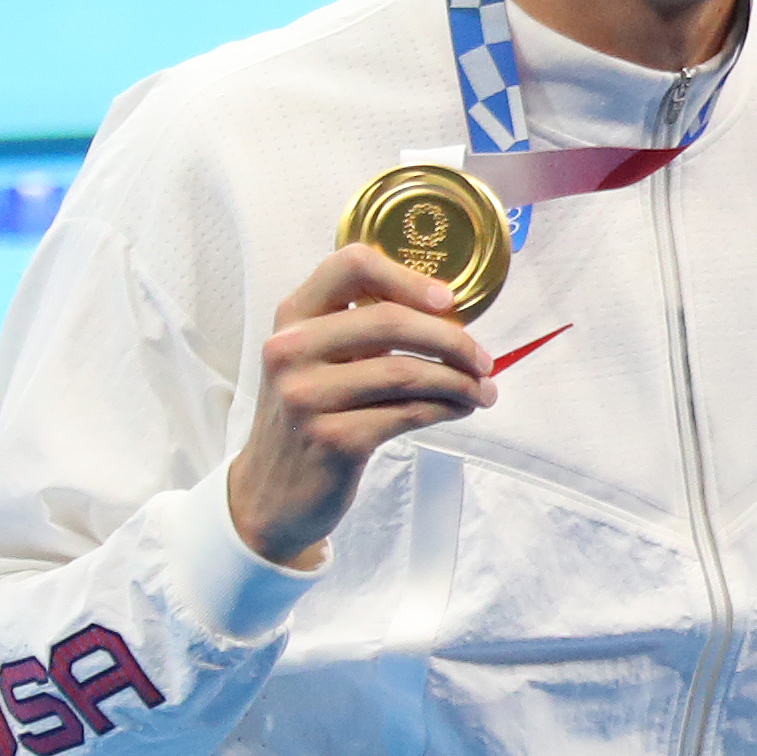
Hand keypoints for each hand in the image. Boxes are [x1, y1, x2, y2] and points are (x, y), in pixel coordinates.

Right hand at [226, 245, 496, 568]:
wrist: (272, 490)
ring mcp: (306, 395)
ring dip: (460, 382)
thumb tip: (450, 317)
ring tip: (482, 391)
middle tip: (484, 361)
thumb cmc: (311, 415)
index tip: (448, 302)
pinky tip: (461, 410)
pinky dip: (447, 409)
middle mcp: (290, 349)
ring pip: (406, 372)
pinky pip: (409, 414)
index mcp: (293, 316)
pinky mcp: (333, 438)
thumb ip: (363, 330)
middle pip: (390, 321)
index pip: (350, 265)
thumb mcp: (319, 360)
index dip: (407, 277)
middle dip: (453, 341)